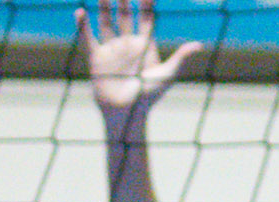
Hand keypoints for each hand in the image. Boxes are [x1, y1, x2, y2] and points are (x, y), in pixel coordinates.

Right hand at [80, 0, 203, 117]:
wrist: (126, 114)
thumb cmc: (149, 97)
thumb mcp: (166, 75)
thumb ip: (180, 58)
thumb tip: (199, 45)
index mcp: (145, 46)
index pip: (146, 18)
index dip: (146, 3)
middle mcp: (128, 44)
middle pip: (124, 15)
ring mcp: (112, 49)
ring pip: (106, 21)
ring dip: (103, 5)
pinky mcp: (96, 58)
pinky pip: (87, 37)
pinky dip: (83, 25)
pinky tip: (80, 11)